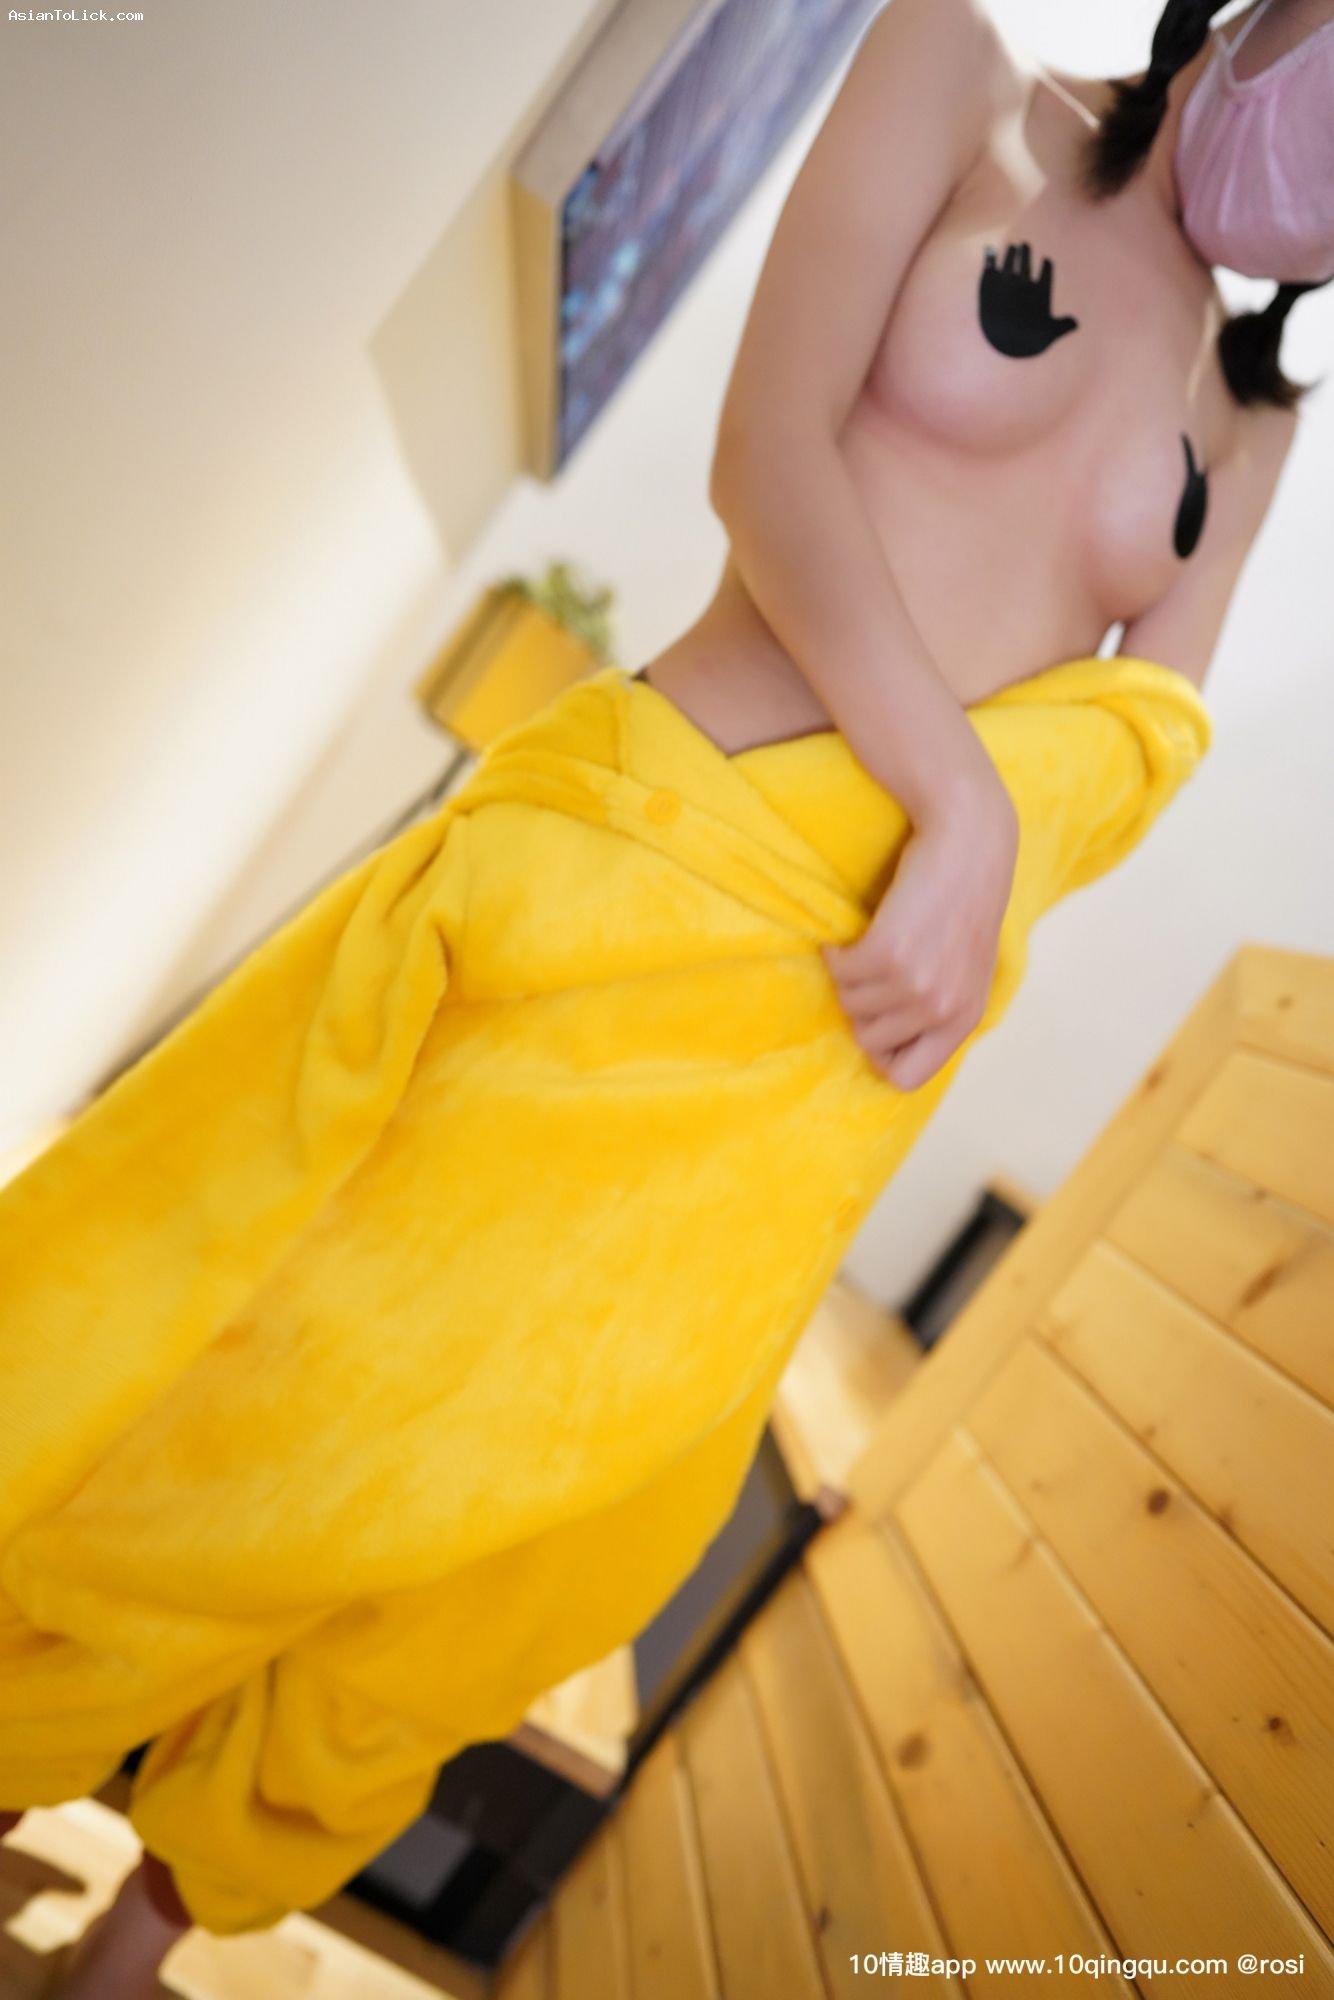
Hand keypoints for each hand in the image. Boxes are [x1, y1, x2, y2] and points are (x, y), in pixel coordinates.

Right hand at [821, 771, 1018, 1090]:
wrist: (967, 841)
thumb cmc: (963, 899)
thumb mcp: (967, 967)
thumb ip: (941, 1007)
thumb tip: (889, 1047)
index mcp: (964, 1019)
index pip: (906, 1078)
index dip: (881, 1052)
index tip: (878, 1017)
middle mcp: (942, 1010)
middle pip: (868, 1041)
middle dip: (863, 1005)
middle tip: (878, 966)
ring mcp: (916, 986)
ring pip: (849, 1004)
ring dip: (849, 975)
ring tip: (871, 942)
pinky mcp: (887, 954)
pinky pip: (838, 971)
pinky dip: (836, 951)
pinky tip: (857, 930)